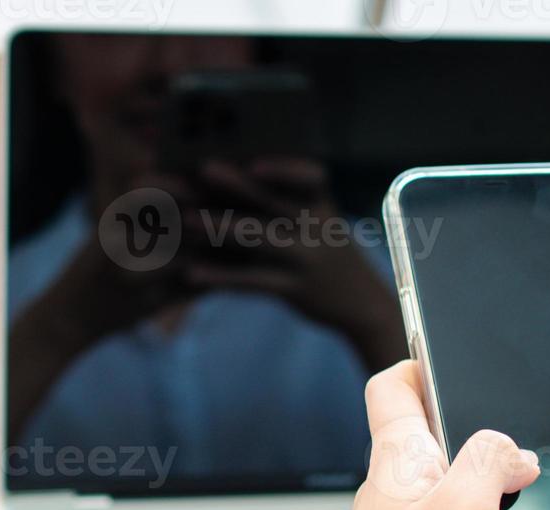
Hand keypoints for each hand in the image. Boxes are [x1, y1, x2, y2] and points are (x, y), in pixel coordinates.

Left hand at [187, 159, 405, 369]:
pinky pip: (252, 281)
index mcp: (323, 204)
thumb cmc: (330, 253)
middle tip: (204, 170)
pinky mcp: (293, 290)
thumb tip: (241, 173)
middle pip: (273, 202)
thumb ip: (291, 201)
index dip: (283, 170)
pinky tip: (193, 273)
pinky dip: (221, 276)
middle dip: (237, 185)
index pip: (308, 178)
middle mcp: (317, 227)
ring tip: (187, 220)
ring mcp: (306, 259)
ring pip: (258, 239)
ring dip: (220, 227)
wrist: (362, 303)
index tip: (255, 164)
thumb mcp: (323, 221)